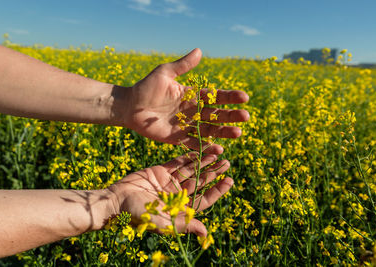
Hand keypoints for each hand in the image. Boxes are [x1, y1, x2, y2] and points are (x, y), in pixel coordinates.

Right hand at [106, 153, 232, 235]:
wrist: (116, 202)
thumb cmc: (138, 216)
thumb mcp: (162, 223)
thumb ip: (184, 225)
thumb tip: (206, 233)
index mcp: (181, 208)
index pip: (204, 199)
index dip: (218, 190)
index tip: (229, 181)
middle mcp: (177, 195)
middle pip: (201, 182)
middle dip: (214, 173)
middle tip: (227, 163)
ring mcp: (169, 182)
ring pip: (191, 170)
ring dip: (204, 162)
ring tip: (218, 153)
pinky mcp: (160, 171)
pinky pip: (177, 163)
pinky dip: (188, 156)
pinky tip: (199, 150)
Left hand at [123, 48, 248, 153]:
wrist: (130, 106)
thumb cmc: (146, 88)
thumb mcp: (165, 73)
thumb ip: (182, 65)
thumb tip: (200, 51)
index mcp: (192, 95)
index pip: (215, 96)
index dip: (230, 97)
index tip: (244, 97)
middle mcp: (193, 111)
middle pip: (216, 114)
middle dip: (231, 116)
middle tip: (246, 117)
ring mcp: (187, 126)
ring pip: (209, 130)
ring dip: (224, 132)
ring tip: (238, 133)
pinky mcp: (178, 139)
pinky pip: (194, 144)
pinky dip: (206, 147)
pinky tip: (219, 149)